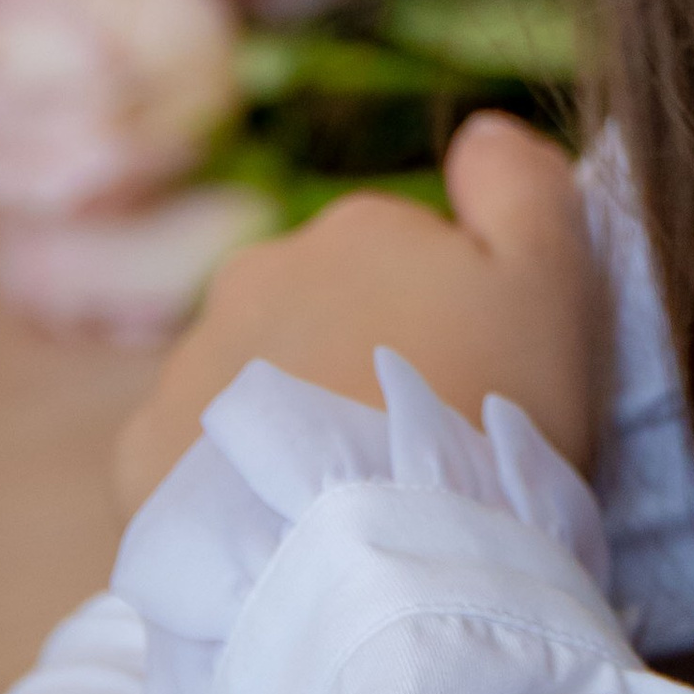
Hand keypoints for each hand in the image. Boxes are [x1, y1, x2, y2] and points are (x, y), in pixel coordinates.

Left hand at [110, 113, 602, 519]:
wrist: (383, 561)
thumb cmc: (489, 416)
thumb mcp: (551, 282)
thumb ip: (521, 186)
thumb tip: (475, 132)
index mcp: (356, 228)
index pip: (407, 259)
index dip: (452, 324)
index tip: (478, 388)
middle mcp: (256, 274)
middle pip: (319, 315)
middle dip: (355, 364)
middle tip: (412, 451)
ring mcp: (189, 366)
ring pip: (252, 385)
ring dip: (292, 425)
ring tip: (348, 506)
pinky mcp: (142, 458)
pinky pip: (193, 461)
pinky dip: (232, 487)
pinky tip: (283, 533)